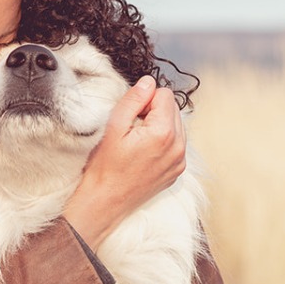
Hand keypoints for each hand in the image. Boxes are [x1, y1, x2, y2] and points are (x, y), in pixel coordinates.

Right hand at [64, 77, 185, 249]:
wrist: (105, 201)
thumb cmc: (105, 167)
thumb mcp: (113, 127)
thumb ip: (133, 100)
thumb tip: (148, 82)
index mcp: (164, 133)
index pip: (165, 95)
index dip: (145, 100)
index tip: (131, 116)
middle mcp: (178, 147)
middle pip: (173, 109)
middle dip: (154, 112)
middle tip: (133, 129)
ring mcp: (180, 161)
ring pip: (177, 126)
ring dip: (160, 126)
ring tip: (138, 141)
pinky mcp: (177, 171)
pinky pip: (176, 144)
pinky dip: (163, 142)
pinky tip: (144, 153)